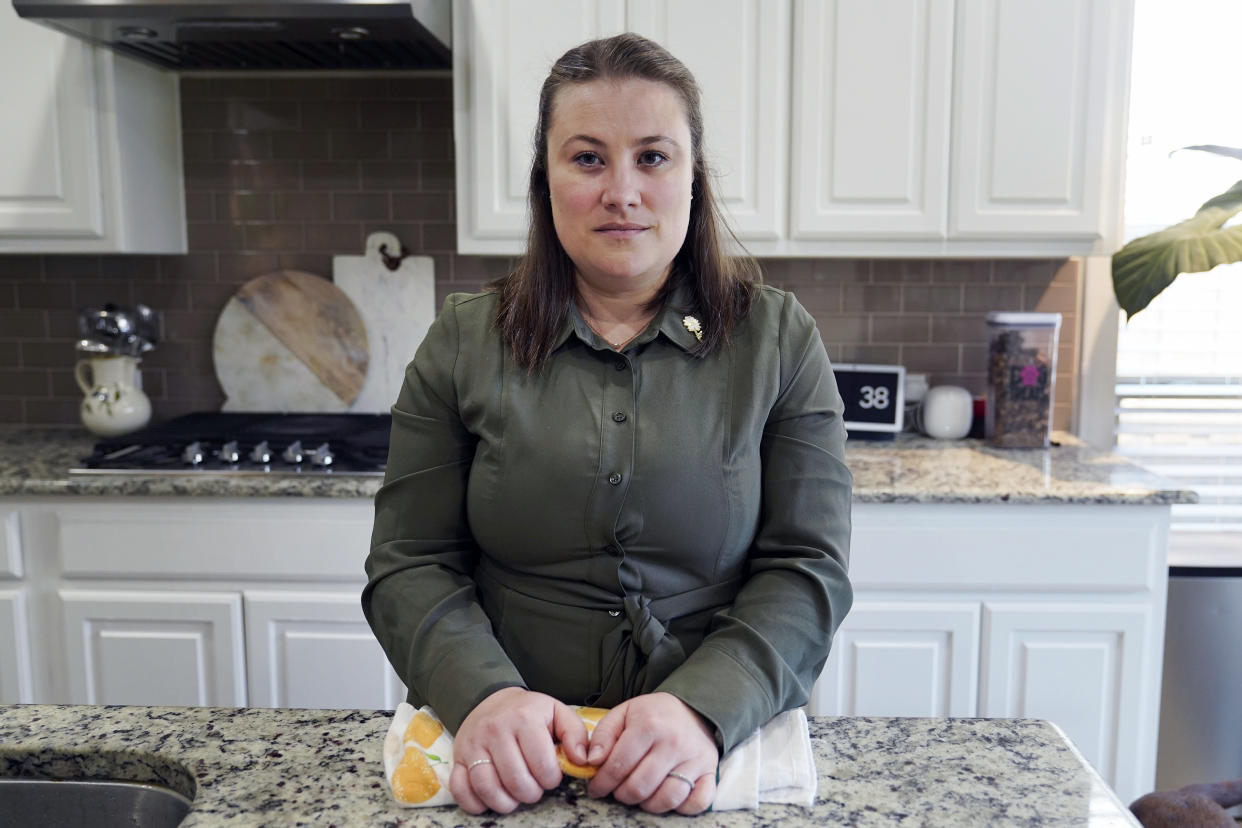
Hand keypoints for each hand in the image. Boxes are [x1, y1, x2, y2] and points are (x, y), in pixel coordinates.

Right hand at [449, 686, 589, 813]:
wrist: (491, 699)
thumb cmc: (528, 711)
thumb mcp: (556, 712)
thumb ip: (575, 734)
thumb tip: (582, 760)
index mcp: (524, 718)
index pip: (542, 763)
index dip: (551, 779)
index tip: (550, 775)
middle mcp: (495, 730)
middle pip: (516, 780)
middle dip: (531, 793)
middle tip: (534, 787)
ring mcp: (473, 744)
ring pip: (487, 787)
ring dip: (506, 802)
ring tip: (515, 796)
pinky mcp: (457, 757)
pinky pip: (460, 789)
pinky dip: (476, 803)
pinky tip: (491, 798)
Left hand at [585, 692, 717, 813]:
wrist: (692, 708)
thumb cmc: (652, 714)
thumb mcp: (623, 714)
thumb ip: (603, 736)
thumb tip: (592, 762)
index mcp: (649, 726)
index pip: (619, 766)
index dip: (602, 783)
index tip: (596, 788)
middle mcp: (673, 743)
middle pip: (641, 786)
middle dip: (622, 795)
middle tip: (618, 791)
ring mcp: (694, 759)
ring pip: (667, 798)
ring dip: (647, 804)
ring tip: (640, 794)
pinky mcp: (710, 770)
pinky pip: (698, 801)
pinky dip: (682, 807)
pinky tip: (666, 797)